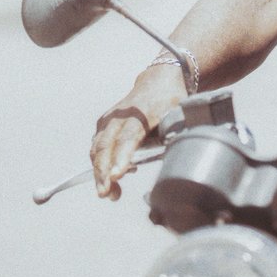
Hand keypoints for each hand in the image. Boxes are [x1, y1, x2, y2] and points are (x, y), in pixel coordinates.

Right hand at [90, 65, 186, 199]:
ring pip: (98, 148)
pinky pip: (98, 147)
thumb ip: (173, 137)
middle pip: (106, 145)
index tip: (116, 176)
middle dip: (103, 172)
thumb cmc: (171, 102)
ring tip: (111, 193)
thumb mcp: (179, 117)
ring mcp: (109, 119)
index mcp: (142, 113)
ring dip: (100, 173)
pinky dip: (101, 164)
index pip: (128, 138)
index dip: (121, 158)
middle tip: (106, 193)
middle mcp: (120, 116)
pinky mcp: (103, 124)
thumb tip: (174, 162)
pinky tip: (113, 176)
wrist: (158, 82)